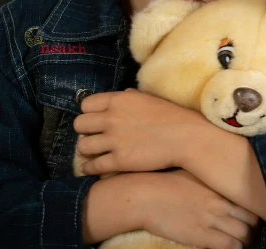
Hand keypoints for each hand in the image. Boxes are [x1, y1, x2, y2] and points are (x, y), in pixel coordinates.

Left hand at [73, 88, 210, 174]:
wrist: (186, 137)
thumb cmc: (171, 116)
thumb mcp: (148, 98)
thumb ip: (130, 96)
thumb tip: (120, 96)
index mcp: (118, 100)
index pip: (85, 105)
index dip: (88, 113)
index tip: (94, 121)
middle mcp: (112, 118)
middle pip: (79, 125)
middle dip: (84, 131)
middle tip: (92, 137)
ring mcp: (114, 140)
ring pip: (82, 146)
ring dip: (85, 151)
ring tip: (91, 154)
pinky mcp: (119, 161)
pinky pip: (93, 166)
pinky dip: (89, 168)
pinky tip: (90, 168)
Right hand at [141, 169, 259, 248]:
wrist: (145, 196)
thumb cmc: (164, 184)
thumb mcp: (192, 177)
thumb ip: (209, 185)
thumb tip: (218, 190)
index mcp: (218, 187)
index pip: (249, 204)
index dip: (252, 217)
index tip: (248, 223)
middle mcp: (219, 203)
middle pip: (251, 221)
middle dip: (252, 232)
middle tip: (246, 238)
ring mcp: (211, 219)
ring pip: (244, 235)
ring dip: (244, 243)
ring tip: (238, 246)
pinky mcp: (201, 235)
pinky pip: (229, 246)